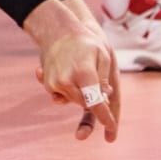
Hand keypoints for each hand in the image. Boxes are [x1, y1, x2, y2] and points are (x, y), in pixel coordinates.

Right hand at [25, 0, 119, 141]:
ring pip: (75, 101)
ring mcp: (55, 84)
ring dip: (83, 93)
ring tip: (83, 72)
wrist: (57, 31)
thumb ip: (105, 79)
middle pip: (87, 104)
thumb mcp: (102, 56)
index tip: (112, 129)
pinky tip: (72, 73)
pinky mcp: (48, 85)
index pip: (96, 103)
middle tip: (100, 85)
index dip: (105, 118)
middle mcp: (67, 82)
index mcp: (84, 74)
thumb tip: (104, 98)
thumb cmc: (85, 41)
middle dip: (95, 99)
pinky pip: (64, 96)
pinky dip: (71, 90)